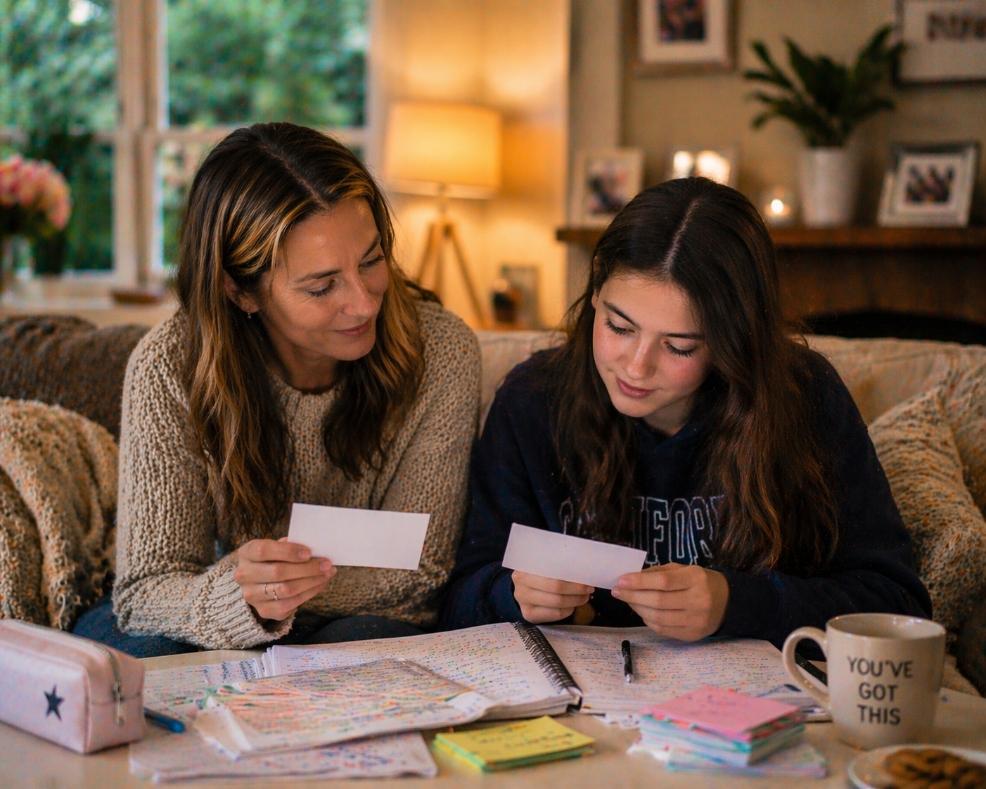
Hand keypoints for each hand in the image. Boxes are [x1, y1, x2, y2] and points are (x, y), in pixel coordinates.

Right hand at [234, 538, 335, 621]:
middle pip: (278, 572)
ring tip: (327, 574)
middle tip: (326, 564)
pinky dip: (309, 593)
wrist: (257, 582)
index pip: (264, 551)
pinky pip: (290, 604)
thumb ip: (290, 546)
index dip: (288, 551)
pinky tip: (320, 584)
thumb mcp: (275, 547)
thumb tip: (315, 549)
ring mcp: (252, 595)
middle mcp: (244, 575)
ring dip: (312, 581)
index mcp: (246, 553)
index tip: (309, 552)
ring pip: (286, 590)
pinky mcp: (264, 610)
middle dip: (307, 568)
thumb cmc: (271, 558)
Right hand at [511, 570, 592, 623]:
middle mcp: (521, 581)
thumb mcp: (545, 564)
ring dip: (575, 600)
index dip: (572, 574)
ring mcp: (523, 599)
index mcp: (526, 564)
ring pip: (557, 602)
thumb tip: (584, 569)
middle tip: (588, 588)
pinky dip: (568, 610)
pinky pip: (555, 613)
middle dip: (577, 589)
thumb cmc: (539, 574)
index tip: (586, 576)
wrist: (524, 589)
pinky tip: (571, 605)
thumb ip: (560, 564)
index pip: (554, 569)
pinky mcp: (528, 614)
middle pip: (557, 587)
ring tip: (583, 597)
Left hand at [611, 563, 728, 640]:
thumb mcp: (683, 569)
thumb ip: (658, 572)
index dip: (639, 582)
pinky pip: (663, 629)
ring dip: (637, 608)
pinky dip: (648, 620)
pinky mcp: (692, 635)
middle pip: (658, 601)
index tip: (621, 580)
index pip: (663, 581)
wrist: (727, 602)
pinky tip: (642, 611)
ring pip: (658, 618)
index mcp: (696, 579)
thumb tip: (631, 579)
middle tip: (617, 591)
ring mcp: (696, 621)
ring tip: (628, 600)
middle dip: (633, 596)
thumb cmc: (699, 582)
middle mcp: (698, 601)